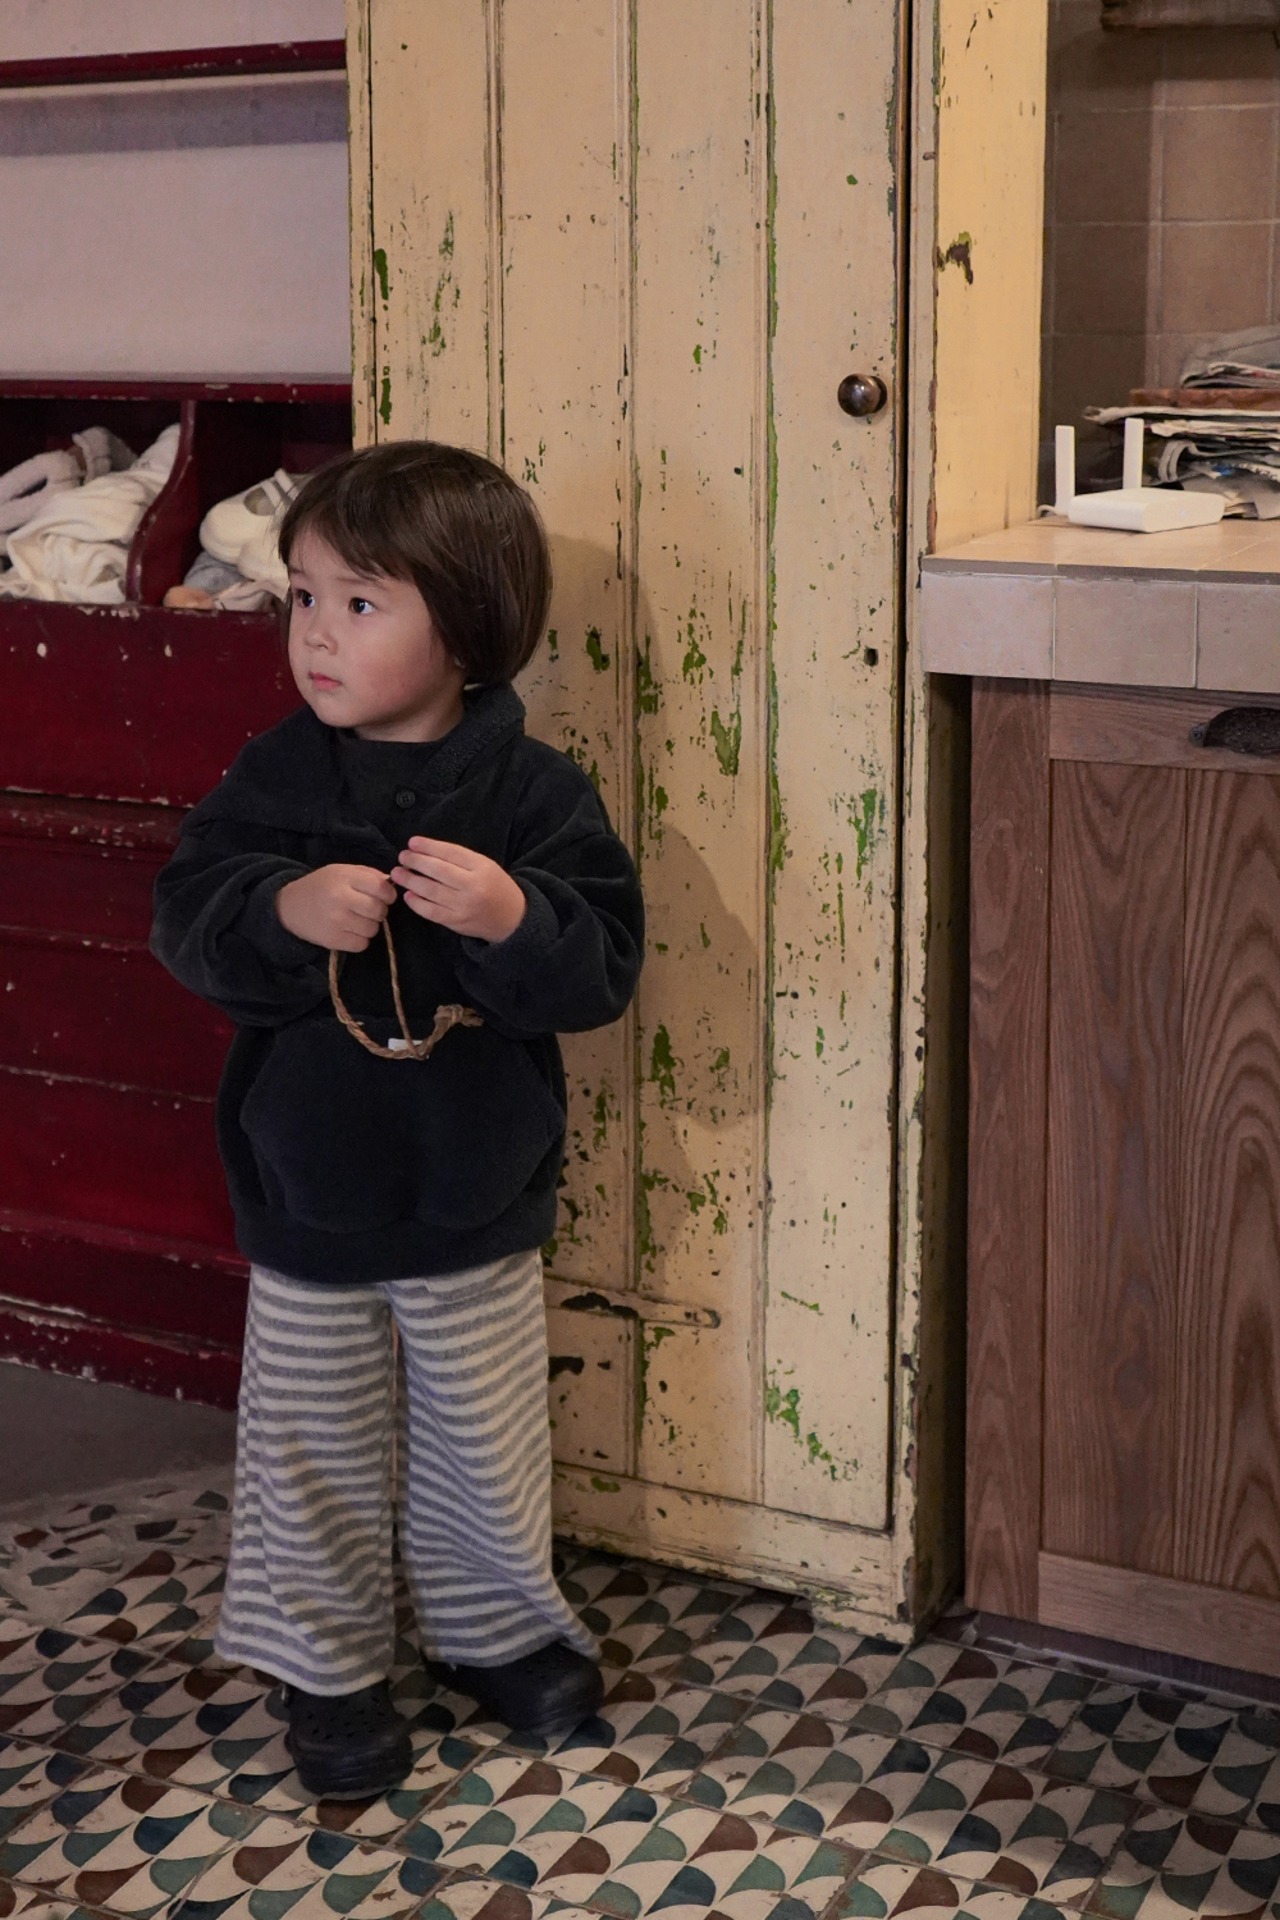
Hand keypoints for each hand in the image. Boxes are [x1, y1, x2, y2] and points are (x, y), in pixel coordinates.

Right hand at [276, 864, 396, 951]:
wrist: (290, 906)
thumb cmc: (321, 886)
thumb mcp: (342, 871)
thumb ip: (368, 875)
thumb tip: (393, 885)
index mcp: (344, 878)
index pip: (382, 889)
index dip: (388, 894)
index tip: (384, 896)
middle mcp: (340, 898)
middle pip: (379, 911)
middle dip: (379, 911)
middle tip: (368, 909)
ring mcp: (336, 921)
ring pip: (373, 929)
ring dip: (369, 926)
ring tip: (356, 920)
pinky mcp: (332, 940)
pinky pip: (362, 945)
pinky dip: (360, 940)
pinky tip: (350, 931)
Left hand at [392, 837, 526, 942]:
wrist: (512, 919)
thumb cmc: (494, 887)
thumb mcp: (485, 866)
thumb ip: (459, 859)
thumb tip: (424, 851)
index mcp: (481, 867)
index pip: (450, 853)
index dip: (428, 846)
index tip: (412, 842)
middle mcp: (473, 885)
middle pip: (438, 870)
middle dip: (416, 861)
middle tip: (402, 856)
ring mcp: (463, 905)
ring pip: (431, 890)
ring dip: (410, 880)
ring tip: (397, 873)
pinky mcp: (456, 922)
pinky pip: (431, 911)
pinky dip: (416, 903)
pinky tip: (408, 895)